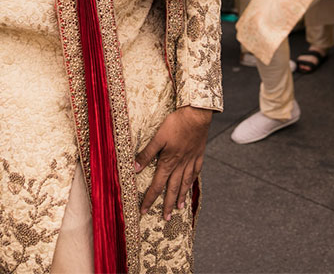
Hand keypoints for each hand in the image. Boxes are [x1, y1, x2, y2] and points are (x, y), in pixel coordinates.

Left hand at [133, 106, 210, 220]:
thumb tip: (134, 168)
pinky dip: (193, 180)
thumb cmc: (176, 124)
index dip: (150, 199)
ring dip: (182, 196)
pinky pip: (196, 171)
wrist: (197, 114)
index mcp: (169, 161)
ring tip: (180, 207)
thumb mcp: (158, 138)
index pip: (157, 185)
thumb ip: (146, 154)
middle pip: (173, 188)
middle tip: (167, 218)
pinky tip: (191, 185)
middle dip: (168, 204)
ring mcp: (191, 160)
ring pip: (186, 182)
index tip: (144, 211)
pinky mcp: (199, 154)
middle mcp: (181, 164)